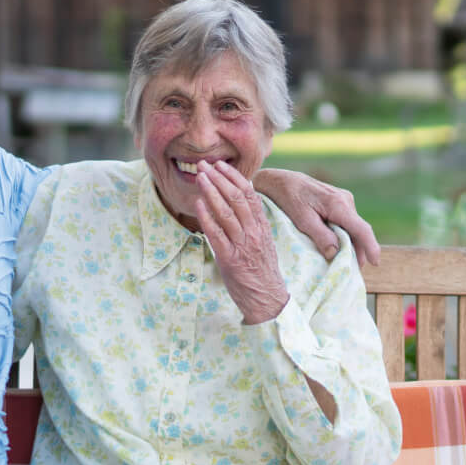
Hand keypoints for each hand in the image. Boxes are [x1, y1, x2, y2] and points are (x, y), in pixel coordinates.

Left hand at [197, 161, 290, 325]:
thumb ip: (253, 221)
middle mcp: (253, 232)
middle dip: (219, 179)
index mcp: (262, 226)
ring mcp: (242, 246)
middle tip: (205, 165)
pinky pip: (217, 235)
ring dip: (211, 192)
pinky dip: (207, 217)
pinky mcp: (230, 260)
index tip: (221, 165)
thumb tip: (242, 199)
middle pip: (237, 198)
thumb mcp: (263, 241)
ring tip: (200, 177)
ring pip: (227, 212)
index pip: (250, 194)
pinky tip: (198, 204)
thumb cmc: (262, 270)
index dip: (234, 177)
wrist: (267, 299)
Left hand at [254, 169, 381, 266]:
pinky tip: (339, 247)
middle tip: (354, 271)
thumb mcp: (302, 220)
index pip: (361, 229)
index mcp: (338, 204)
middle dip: (359, 250)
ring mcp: (343, 199)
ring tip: (346, 262)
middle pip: (359, 230)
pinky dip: (345, 235)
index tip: (375, 262)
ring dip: (351, 243)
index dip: (370, 247)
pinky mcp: (338, 201)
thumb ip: (320, 236)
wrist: (281, 181)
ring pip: (353, 227)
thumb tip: (335, 253)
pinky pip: (346, 222)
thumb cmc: (289, 199)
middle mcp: (345, 200)